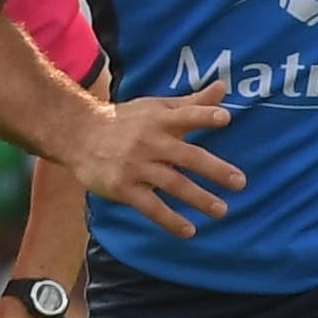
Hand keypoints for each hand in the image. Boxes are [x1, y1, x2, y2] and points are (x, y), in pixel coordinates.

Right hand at [62, 81, 242, 234]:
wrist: (77, 135)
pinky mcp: (122, 187)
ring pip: (172, 183)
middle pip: (186, 156)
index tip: (225, 118)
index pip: (185, 116)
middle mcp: (148, 141)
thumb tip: (223, 87)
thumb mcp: (156, 108)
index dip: (204, 116)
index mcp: (159, 120)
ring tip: (221, 210)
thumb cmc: (126, 120)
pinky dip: (170, 220)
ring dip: (198, 198)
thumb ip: (192, 103)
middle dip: (214, 169)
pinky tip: (189, 231)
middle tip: (240, 182)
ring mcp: (135, 166)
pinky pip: (150, 206)